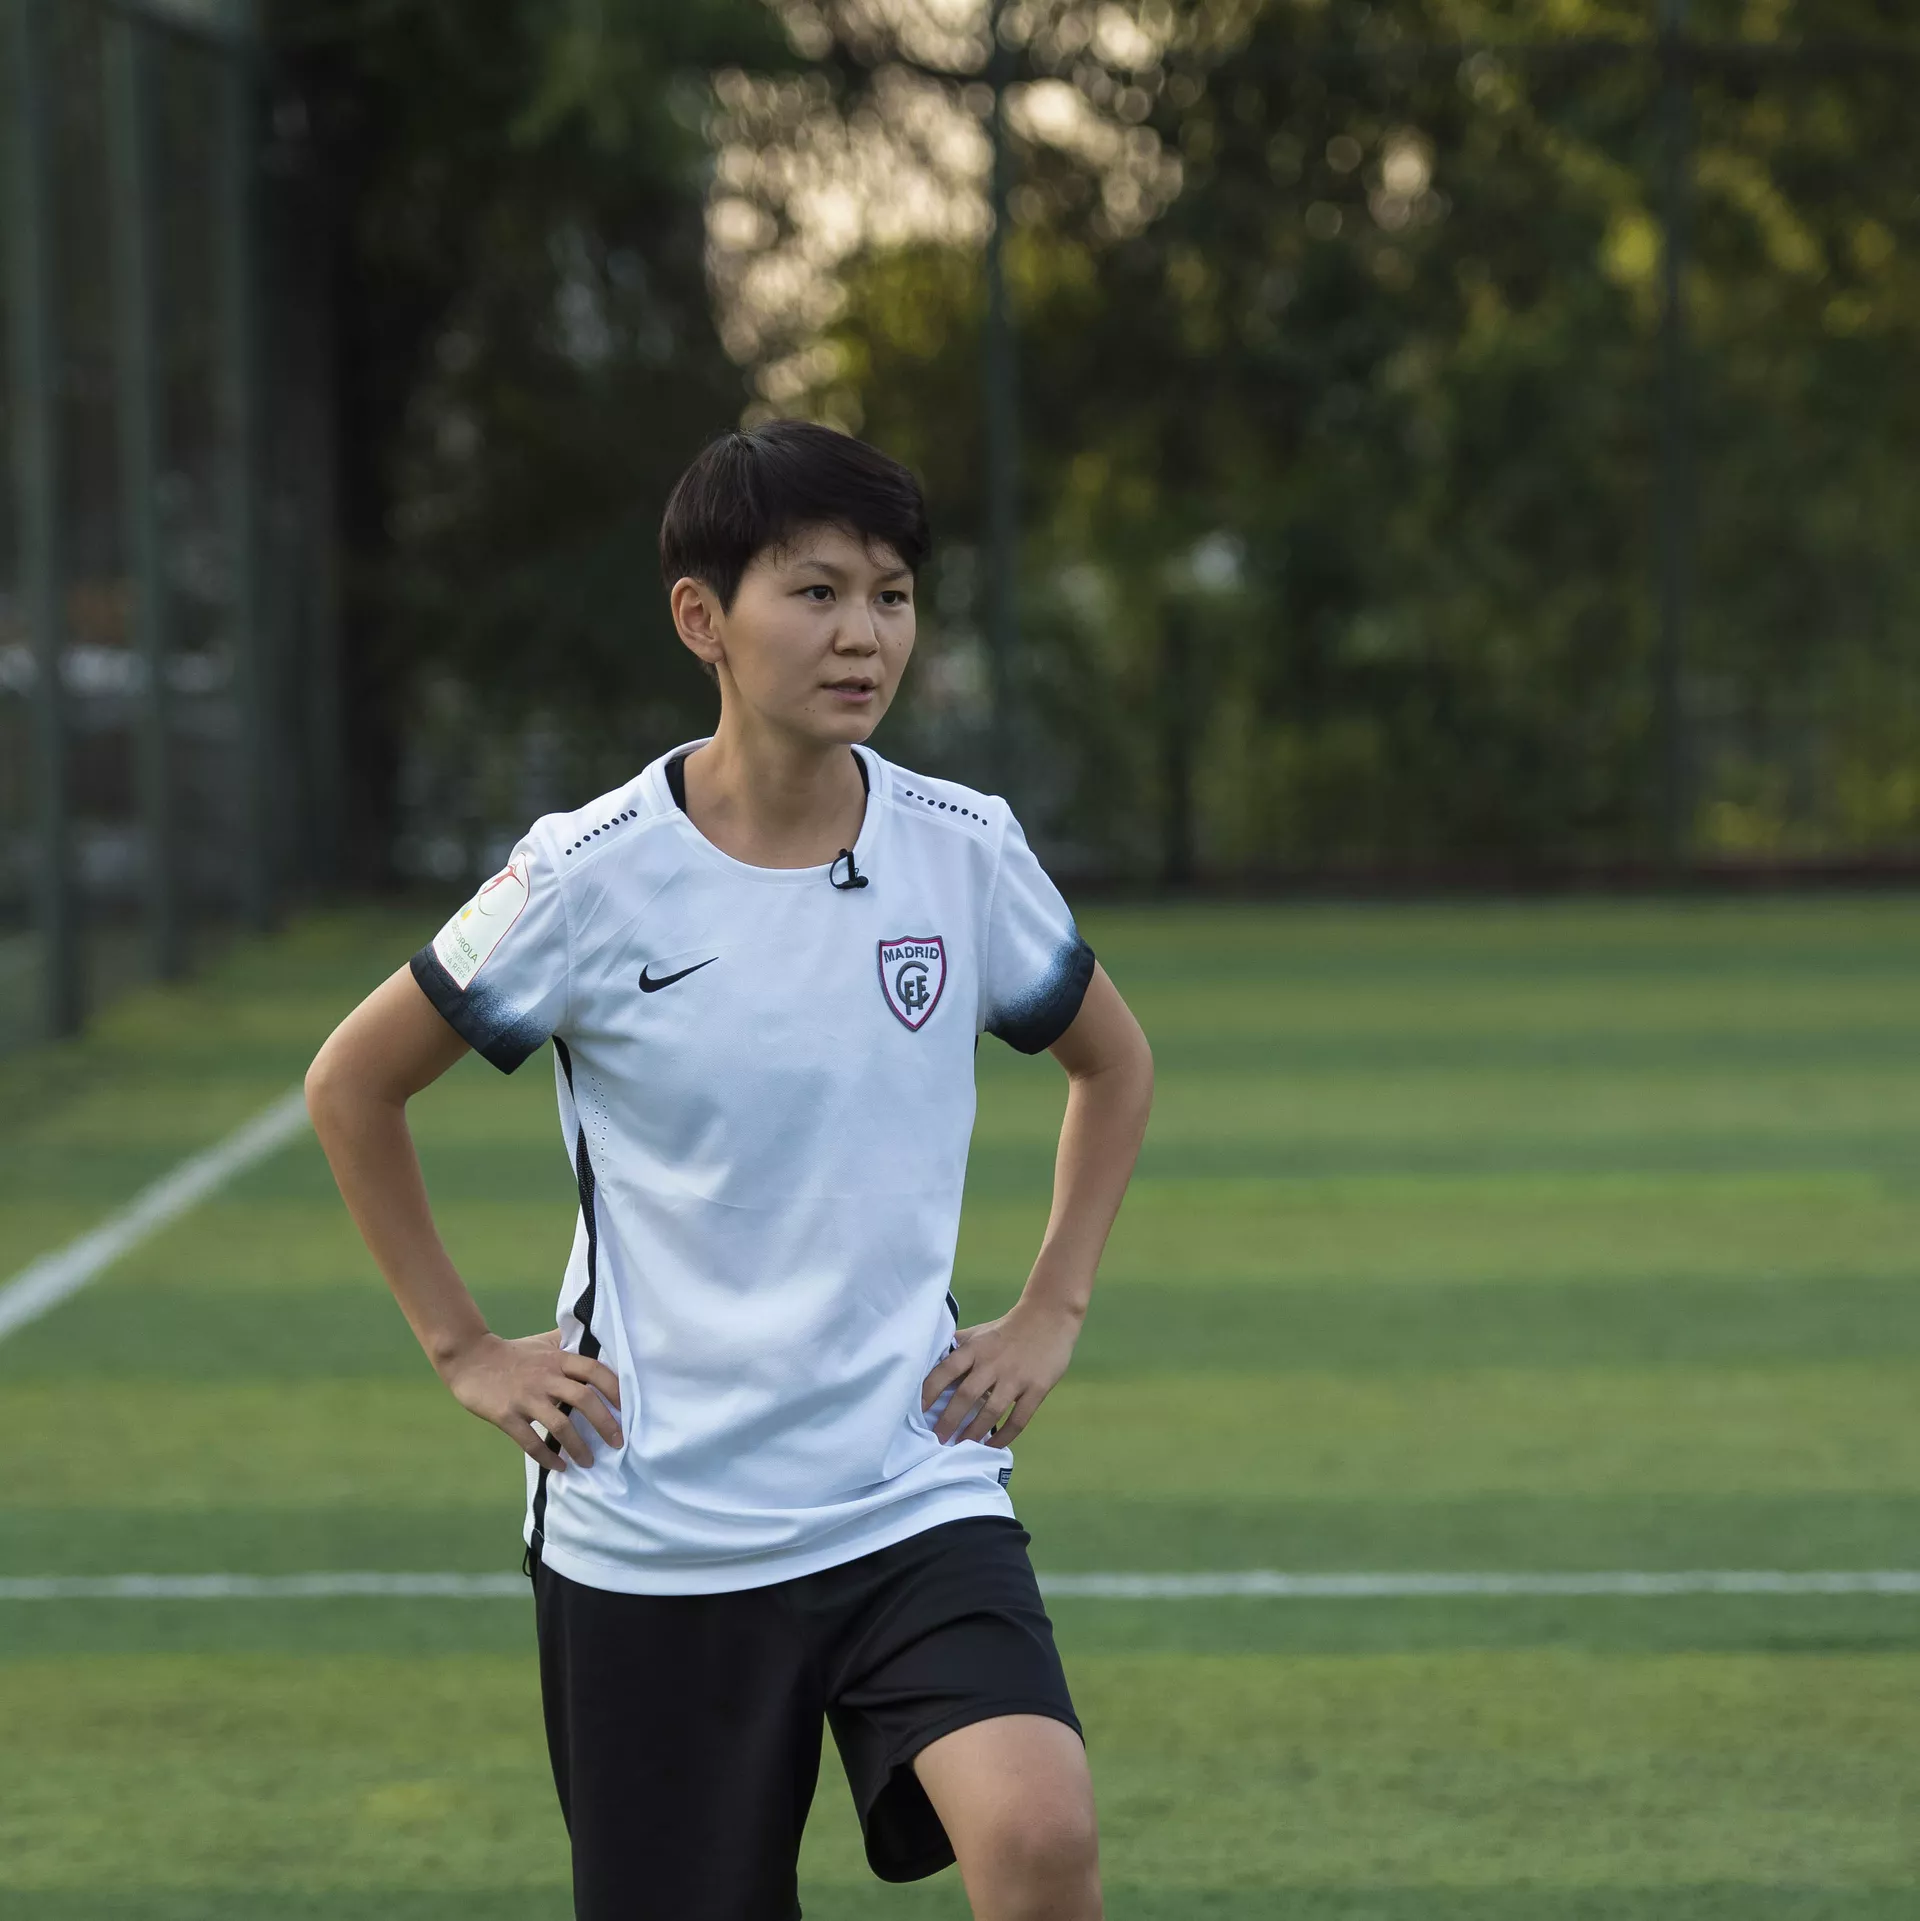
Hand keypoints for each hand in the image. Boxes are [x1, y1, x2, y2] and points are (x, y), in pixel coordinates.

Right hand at [441, 1327, 622, 1469]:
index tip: (629, 1409)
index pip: (595, 1371)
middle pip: (584, 1399)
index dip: (615, 1389)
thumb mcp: (544, 1342)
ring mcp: (525, 1397)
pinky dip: (547, 1457)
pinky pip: (529, 1441)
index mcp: (558, 1359)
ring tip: (589, 1462)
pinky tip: (559, 1467)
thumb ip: (568, 1345)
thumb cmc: (513, 1352)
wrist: (469, 1357)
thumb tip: (598, 1343)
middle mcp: (545, 1377)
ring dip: (578, 1447)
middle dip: (605, 1423)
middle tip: (618, 1443)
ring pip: (560, 1424)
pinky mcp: (505, 1415)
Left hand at [920, 1300, 1083, 1448]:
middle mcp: (992, 1363)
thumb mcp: (978, 1333)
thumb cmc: (1007, 1329)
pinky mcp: (1037, 1388)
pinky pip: (1018, 1419)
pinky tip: (992, 1446)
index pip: (946, 1370)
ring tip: (960, 1446)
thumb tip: (928, 1362)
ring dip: (973, 1432)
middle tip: (936, 1439)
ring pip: (991, 1412)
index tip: (916, 1412)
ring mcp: (1016, 1377)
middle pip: (966, 1396)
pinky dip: (1004, 1436)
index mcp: (975, 1348)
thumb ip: (956, 1348)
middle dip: (948, 1421)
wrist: (1049, 1316)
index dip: (929, 1391)